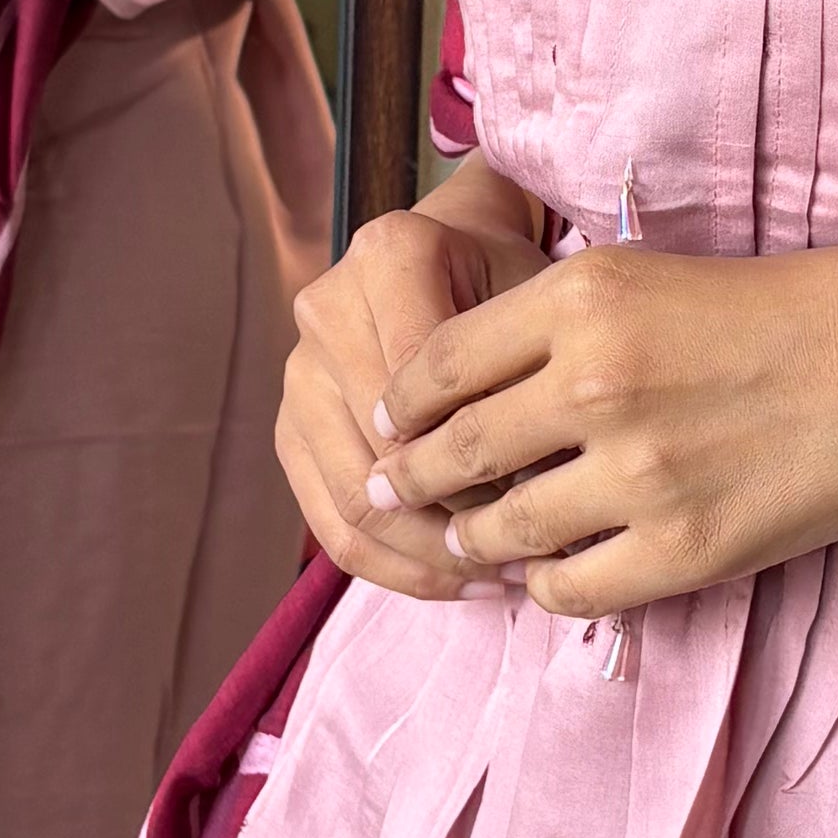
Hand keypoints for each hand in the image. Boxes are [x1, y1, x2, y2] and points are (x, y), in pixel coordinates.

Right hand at [277, 175, 554, 600]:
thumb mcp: (537, 302)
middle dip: (458, 519)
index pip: (428, 386)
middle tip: (529, 560)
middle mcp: (326, 308)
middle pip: (384, 450)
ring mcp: (298, 372)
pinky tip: (459, 583)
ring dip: (429, 556)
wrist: (456, 255)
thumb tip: (532, 492)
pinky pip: (330, 522)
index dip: (483, 458)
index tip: (546, 504)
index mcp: (388, 257)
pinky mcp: (290, 428)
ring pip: (353, 500)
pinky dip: (396, 565)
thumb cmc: (509, 283)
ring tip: (499, 578)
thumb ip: (525, 376)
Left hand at [365, 240, 837, 618]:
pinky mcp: (683, 547)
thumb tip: (469, 386)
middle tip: (392, 495)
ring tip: (469, 543)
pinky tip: (549, 576)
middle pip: (454, 449)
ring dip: (474, 541)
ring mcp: (637, 472)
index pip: (439, 361)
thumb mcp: (651, 275)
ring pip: (503, 528)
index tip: (388, 423)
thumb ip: (558, 322)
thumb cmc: (786, 307)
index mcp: (581, 298)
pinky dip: (546, 588)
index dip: (399, 404)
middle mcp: (594, 382)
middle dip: (410, 481)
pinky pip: (572, 588)